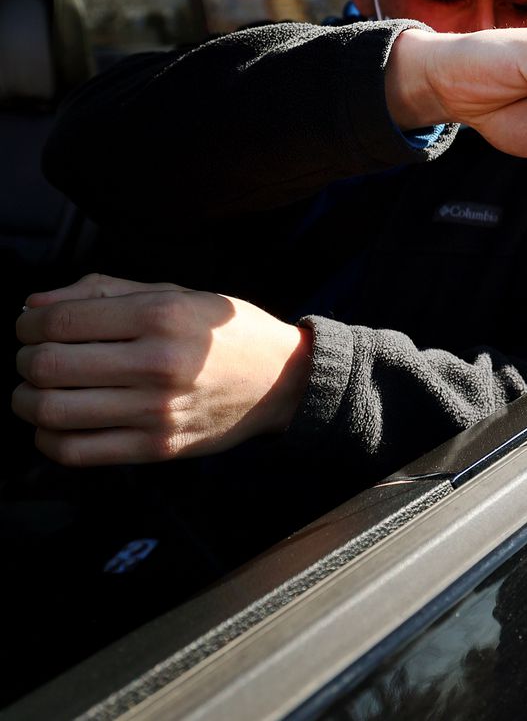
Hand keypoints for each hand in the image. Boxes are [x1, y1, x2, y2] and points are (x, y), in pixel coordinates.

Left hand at [13, 274, 311, 465]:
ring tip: (38, 391)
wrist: (282, 381)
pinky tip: (57, 422)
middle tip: (34, 357)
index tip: (30, 326)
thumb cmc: (225, 333)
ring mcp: (158, 410)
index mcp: (162, 315)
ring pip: (52, 412)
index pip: (58, 321)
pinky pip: (76, 452)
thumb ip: (104, 292)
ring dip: (27, 400)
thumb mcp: (176, 294)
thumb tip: (32, 306)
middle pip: (47, 366)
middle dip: (24, 360)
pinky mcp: (159, 448)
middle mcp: (159, 363)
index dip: (28, 324)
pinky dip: (48, 438)